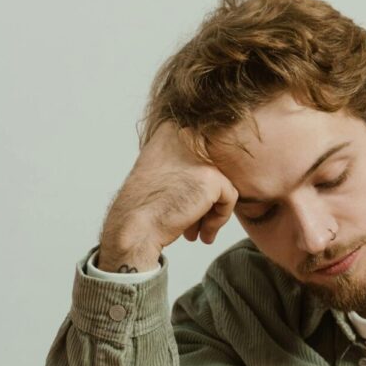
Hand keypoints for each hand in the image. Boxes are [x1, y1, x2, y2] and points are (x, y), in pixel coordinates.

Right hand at [98, 122, 238, 271]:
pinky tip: (204, 233)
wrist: (135, 227)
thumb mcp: (160, 172)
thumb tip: (211, 172)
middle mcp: (185, 136)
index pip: (202, 156)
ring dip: (212, 211)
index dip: (196, 186)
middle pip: (213, 170)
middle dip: (205, 200)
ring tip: (198, 232)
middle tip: (193, 224)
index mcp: (170, 131)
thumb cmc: (144, 208)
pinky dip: (220, 219)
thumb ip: (182, 163)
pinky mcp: (212, 177)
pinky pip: (230, 198)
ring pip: (222, 185)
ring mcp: (200, 156)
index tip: (185, 205)